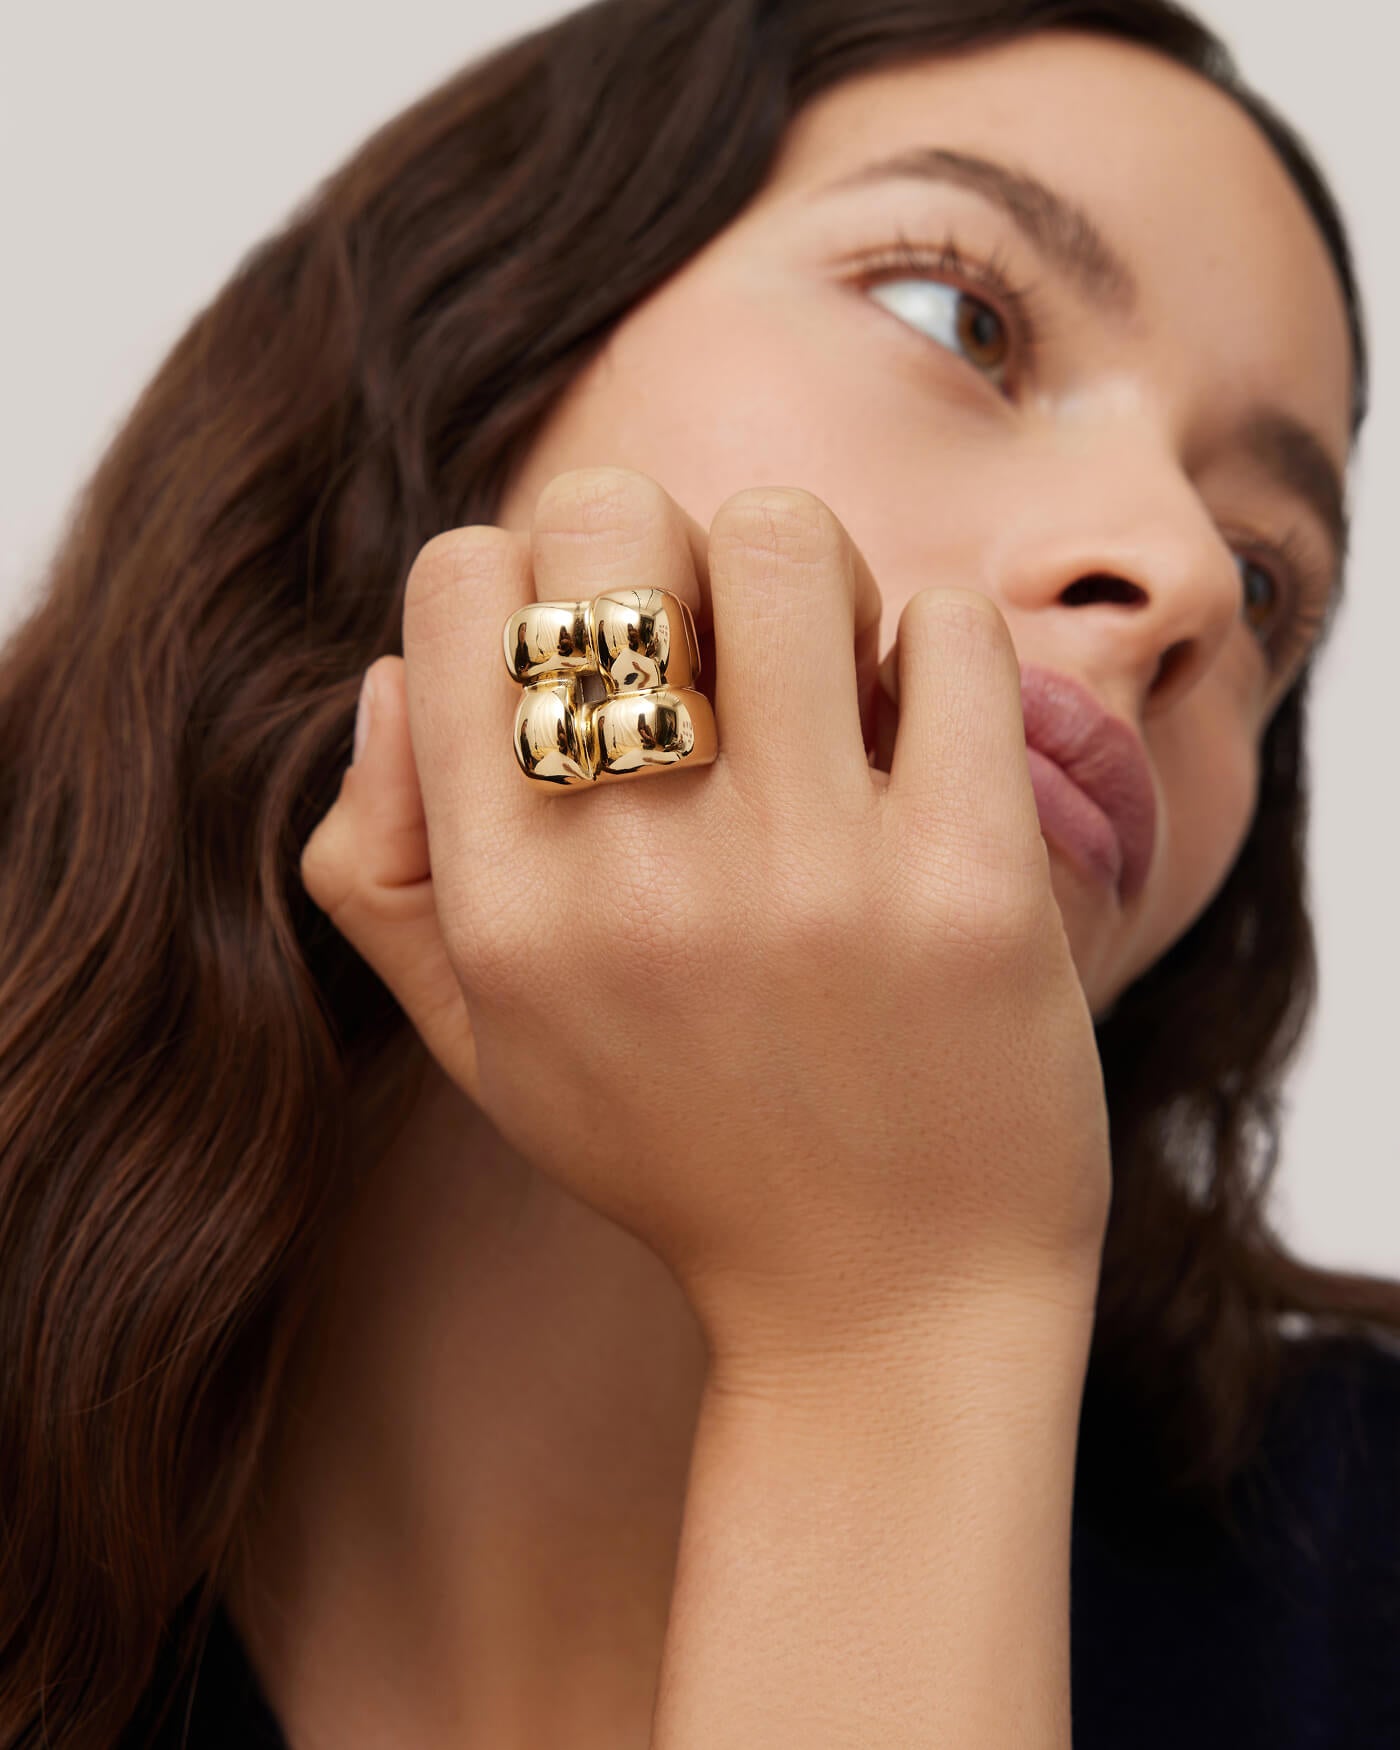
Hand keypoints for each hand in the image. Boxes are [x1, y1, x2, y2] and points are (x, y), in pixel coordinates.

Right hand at [299, 467, 1111, 1361]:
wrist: (887, 1308)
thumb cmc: (683, 1153)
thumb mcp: (482, 1045)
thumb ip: (381, 867)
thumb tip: (396, 673)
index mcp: (503, 909)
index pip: (462, 583)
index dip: (533, 578)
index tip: (600, 665)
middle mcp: (635, 881)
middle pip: (613, 517)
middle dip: (668, 544)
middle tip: (723, 646)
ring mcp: (810, 878)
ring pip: (788, 538)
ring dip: (816, 576)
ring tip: (835, 673)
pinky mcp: (971, 885)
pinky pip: (952, 632)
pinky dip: (941, 649)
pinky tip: (927, 734)